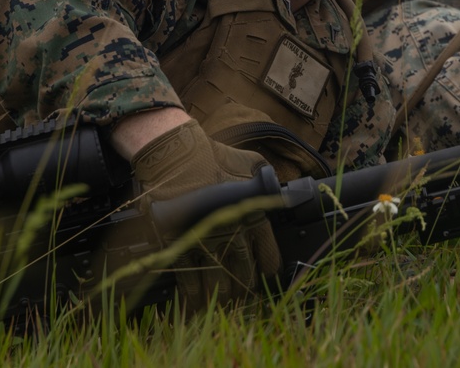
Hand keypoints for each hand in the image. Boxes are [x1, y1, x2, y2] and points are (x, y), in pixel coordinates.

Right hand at [131, 118, 280, 307]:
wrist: (176, 155)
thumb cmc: (215, 156)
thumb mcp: (253, 165)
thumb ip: (268, 182)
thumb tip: (282, 190)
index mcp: (253, 215)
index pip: (267, 250)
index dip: (268, 265)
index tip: (268, 275)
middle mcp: (232, 233)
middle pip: (243, 269)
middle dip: (245, 285)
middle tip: (245, 296)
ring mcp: (204, 241)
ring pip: (217, 278)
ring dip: (221, 294)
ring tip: (223, 304)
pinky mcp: (179, 244)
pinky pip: (187, 276)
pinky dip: (191, 292)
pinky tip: (194, 302)